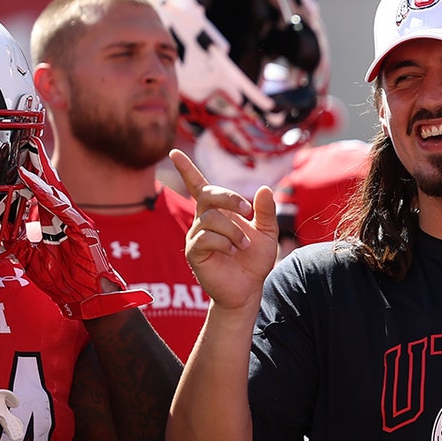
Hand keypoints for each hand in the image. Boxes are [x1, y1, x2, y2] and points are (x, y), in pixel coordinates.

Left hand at [10, 141, 151, 318]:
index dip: (32, 178)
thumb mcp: (32, 260)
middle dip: (39, 166)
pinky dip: (48, 196)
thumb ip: (19, 243)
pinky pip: (63, 209)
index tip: (20, 160)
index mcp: (57, 225)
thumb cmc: (66, 280)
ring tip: (29, 155)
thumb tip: (1, 228)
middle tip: (27, 144)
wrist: (87, 298)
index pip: (42, 196)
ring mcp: (77, 223)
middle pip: (51, 187)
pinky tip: (36, 184)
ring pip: (57, 193)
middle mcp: (68, 219)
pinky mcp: (83, 230)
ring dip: (43, 174)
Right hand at [170, 149, 279, 310]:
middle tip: (248, 212)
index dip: (187, 169)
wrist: (249, 289)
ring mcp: (196, 236)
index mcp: (218, 212)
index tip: (174, 152)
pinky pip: (204, 238)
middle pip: (207, 195)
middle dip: (229, 198)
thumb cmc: (254, 260)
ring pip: (210, 218)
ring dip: (233, 231)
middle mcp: (203, 221)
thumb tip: (264, 188)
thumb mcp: (267, 233)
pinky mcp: (194, 253)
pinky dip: (223, 242)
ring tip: (244, 245)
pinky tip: (232, 252)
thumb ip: (266, 211)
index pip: (199, 186)